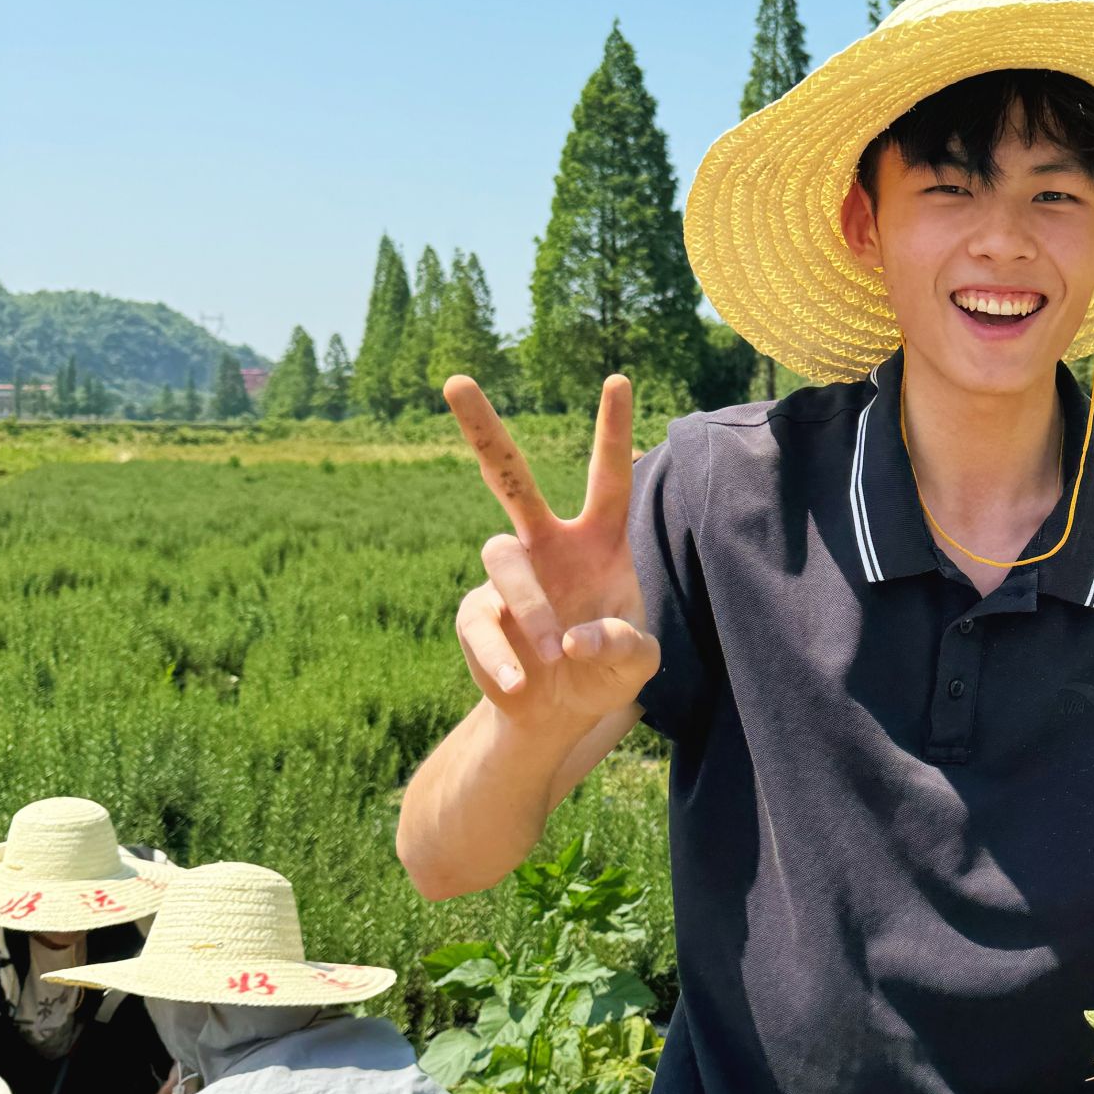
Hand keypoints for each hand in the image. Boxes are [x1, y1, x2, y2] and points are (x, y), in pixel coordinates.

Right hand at [446, 374, 660, 724]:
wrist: (558, 714)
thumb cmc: (606, 671)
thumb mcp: (637, 664)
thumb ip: (625, 646)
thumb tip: (572, 638)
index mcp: (598, 541)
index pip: (608, 478)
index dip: (612, 431)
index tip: (620, 378)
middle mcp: (548, 545)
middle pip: (509, 477)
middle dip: (483, 430)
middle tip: (456, 380)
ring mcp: (507, 576)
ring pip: (501, 558)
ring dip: (530, 606)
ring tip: (555, 652)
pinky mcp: (476, 613)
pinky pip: (481, 622)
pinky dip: (501, 655)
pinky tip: (520, 681)